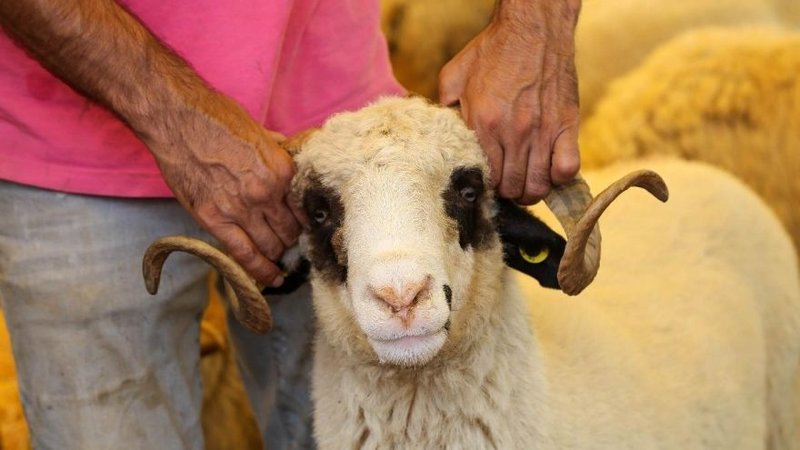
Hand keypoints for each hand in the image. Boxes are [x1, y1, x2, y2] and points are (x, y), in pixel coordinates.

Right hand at [150, 105, 304, 286]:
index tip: (303, 228)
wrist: (176, 117)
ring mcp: (240, 209)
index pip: (303, 209)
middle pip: (289, 231)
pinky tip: (269, 279)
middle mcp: (266, 193)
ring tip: (278, 260)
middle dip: (292, 240)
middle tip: (290, 245)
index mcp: (282, 170)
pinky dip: (258, 270)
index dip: (304, 221)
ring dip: (276, 255)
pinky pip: (243, 253)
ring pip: (270, 246)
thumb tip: (288, 153)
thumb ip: (277, 151)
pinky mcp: (213, 219)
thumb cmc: (216, 117)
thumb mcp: (259, 132)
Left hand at [439, 0, 580, 203]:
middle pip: (512, 188)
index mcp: (484, 123)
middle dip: (507, 192)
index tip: (487, 182)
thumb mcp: (453, 77)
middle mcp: (514, 132)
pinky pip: (568, 168)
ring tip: (526, 180)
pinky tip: (551, 168)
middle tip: (506, 182)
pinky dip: (559, 177)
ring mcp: (543, 130)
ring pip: (539, 186)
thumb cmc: (492, 51)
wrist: (533, 28)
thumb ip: (444, 110)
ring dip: (531, 190)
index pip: (486, 178)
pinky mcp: (566, 124)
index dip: (486, 187)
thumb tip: (438, 137)